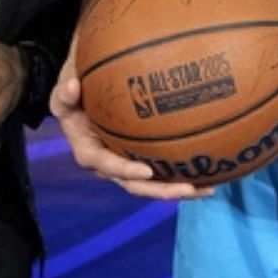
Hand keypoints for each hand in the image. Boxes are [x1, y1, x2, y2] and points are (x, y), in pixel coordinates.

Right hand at [50, 40, 211, 199]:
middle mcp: (109, 163)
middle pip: (134, 184)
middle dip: (161, 190)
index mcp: (88, 150)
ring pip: (152, 183)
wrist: (85, 89)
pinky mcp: (141, 156)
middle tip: (187, 189)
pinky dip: (184, 171)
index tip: (146, 170)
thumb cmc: (76, 86)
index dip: (124, 170)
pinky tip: (213, 171)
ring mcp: (127, 162)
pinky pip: (163, 168)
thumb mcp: (64, 87)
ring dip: (179, 188)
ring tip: (208, 189)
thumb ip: (65, 91)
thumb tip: (72, 86)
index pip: (104, 165)